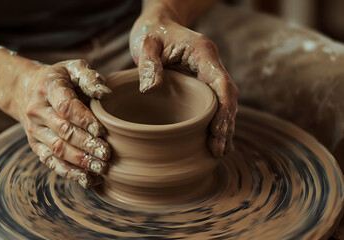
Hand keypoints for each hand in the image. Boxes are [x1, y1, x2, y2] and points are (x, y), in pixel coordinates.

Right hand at [16, 60, 111, 187]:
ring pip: (57, 150)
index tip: (102, 131)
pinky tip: (88, 180)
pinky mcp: (36, 146)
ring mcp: (35, 131)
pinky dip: (70, 173)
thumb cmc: (60, 79)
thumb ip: (89, 77)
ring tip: (101, 169)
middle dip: (86, 144)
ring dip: (80, 162)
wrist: (26, 90)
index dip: (84, 120)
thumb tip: (105, 94)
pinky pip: (51, 162)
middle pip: (63, 131)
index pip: (66, 106)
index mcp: (49, 88)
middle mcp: (37, 111)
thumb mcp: (73, 68)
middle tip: (106, 154)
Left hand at [130, 14, 237, 156]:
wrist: (158, 22)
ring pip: (224, 103)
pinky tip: (213, 138)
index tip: (217, 133)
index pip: (221, 85)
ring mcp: (208, 73)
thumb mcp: (145, 43)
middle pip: (228, 98)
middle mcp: (211, 64)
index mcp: (202, 53)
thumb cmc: (151, 31)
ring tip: (220, 152)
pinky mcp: (201, 82)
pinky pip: (214, 103)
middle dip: (226, 125)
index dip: (223, 111)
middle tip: (219, 151)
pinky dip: (216, 121)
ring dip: (224, 126)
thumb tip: (150, 90)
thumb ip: (148, 63)